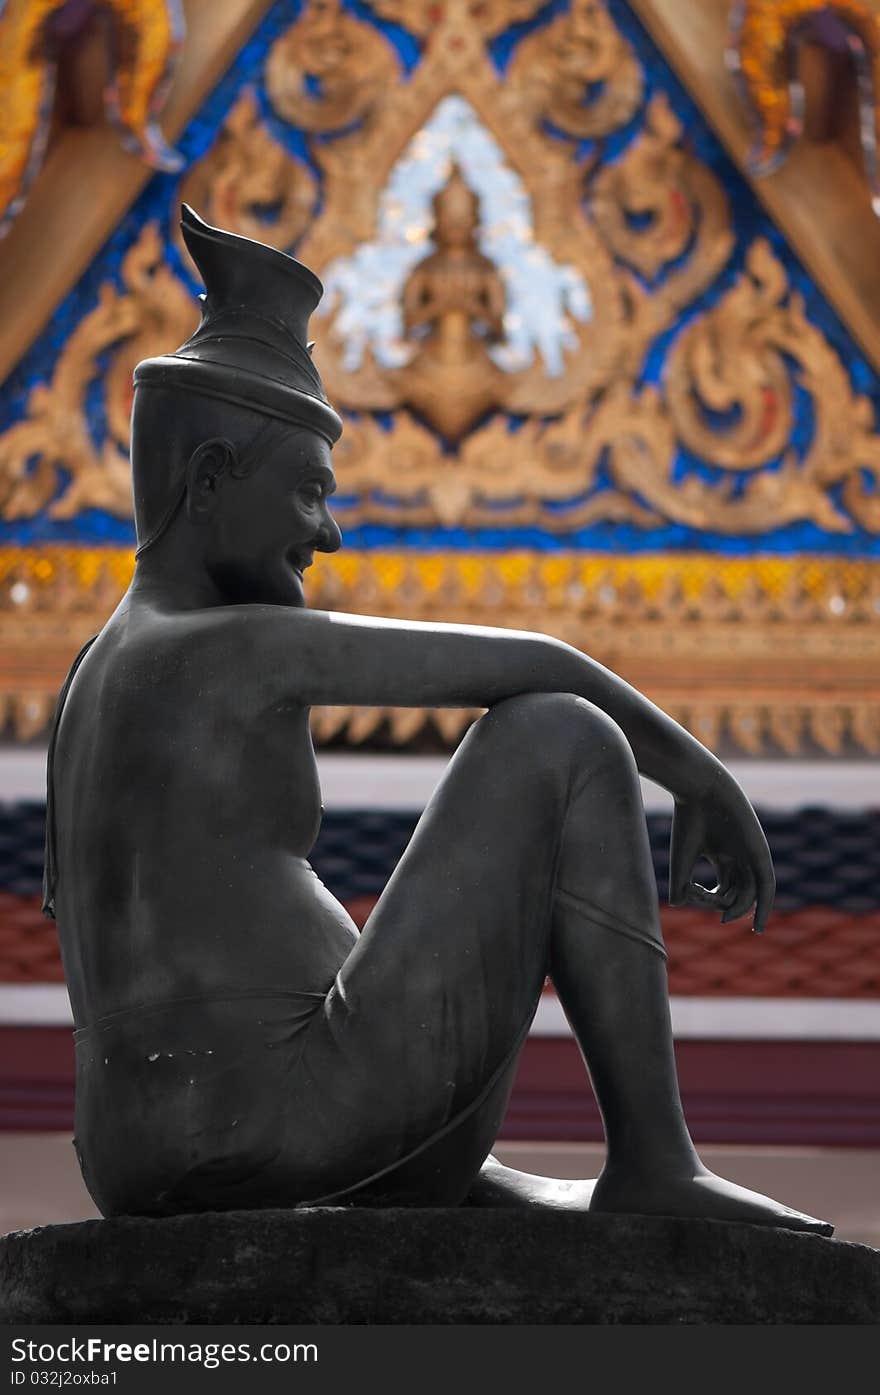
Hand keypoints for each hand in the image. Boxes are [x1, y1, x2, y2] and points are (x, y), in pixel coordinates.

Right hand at [668, 766, 774, 933]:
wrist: (701, 788)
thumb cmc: (688, 819)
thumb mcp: (682, 858)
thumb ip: (680, 882)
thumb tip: (679, 905)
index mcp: (722, 855)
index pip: (722, 888)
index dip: (709, 900)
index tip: (691, 895)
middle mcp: (739, 856)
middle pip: (737, 892)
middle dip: (725, 907)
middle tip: (715, 913)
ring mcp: (751, 854)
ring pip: (751, 891)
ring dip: (740, 908)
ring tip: (726, 917)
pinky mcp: (760, 852)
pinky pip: (766, 884)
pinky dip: (764, 905)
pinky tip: (758, 924)